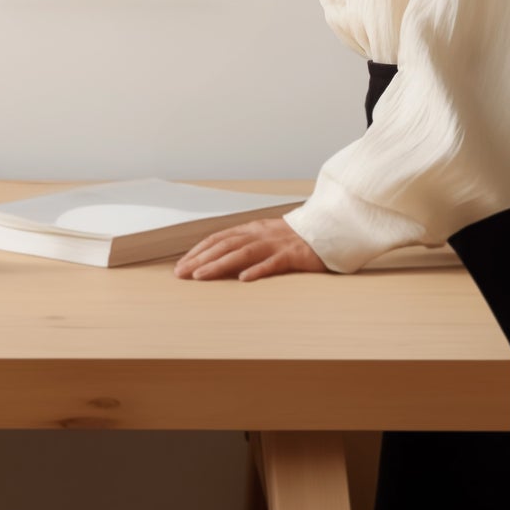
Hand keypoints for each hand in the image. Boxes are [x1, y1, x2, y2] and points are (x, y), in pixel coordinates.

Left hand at [173, 215, 329, 280]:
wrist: (329, 229)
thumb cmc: (297, 239)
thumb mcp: (268, 238)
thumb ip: (249, 245)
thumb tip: (223, 261)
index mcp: (253, 230)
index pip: (219, 239)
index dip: (199, 251)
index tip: (182, 265)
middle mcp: (260, 234)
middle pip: (225, 245)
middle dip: (200, 259)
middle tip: (181, 273)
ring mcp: (276, 244)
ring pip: (243, 253)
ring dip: (219, 264)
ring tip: (200, 276)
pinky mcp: (293, 255)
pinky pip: (273, 263)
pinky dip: (257, 270)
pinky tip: (243, 279)